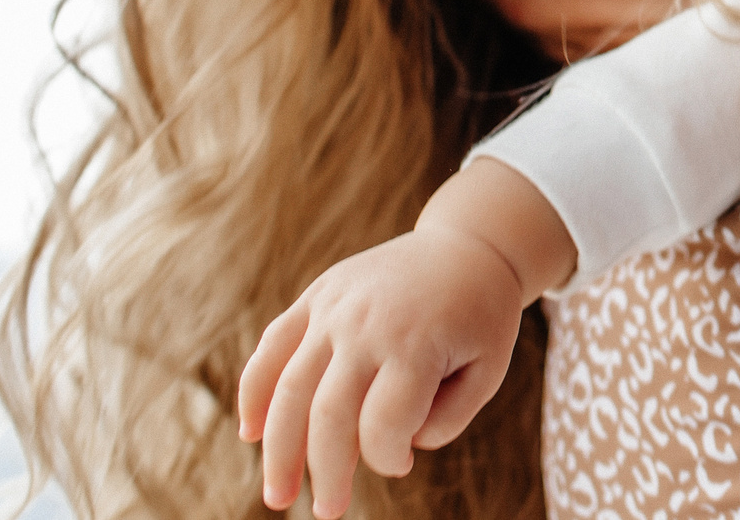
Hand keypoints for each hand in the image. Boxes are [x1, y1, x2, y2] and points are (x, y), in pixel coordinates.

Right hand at [236, 226, 525, 516]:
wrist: (470, 246)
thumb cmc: (480, 318)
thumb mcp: (488, 370)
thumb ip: (448, 418)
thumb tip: (393, 447)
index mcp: (416, 343)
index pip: (383, 425)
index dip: (387, 458)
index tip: (402, 465)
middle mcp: (367, 325)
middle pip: (328, 415)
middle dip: (325, 473)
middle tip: (329, 511)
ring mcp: (335, 307)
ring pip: (288, 389)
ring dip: (278, 450)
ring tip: (278, 496)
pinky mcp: (317, 296)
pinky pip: (272, 346)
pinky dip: (254, 391)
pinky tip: (251, 432)